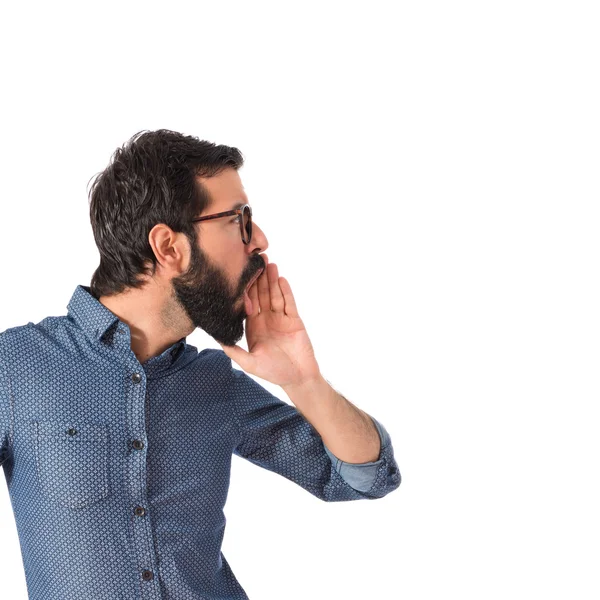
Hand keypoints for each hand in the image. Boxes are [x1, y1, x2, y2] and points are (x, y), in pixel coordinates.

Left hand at [218, 253, 321, 388]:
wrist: (298, 377)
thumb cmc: (273, 372)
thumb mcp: (250, 363)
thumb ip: (234, 351)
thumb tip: (216, 340)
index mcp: (253, 327)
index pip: (246, 304)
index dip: (243, 290)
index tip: (238, 275)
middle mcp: (265, 319)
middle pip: (261, 295)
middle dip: (258, 279)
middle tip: (254, 261)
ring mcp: (280, 318)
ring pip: (274, 295)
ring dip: (271, 280)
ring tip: (268, 264)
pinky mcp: (294, 319)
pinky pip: (289, 303)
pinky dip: (285, 291)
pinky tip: (281, 279)